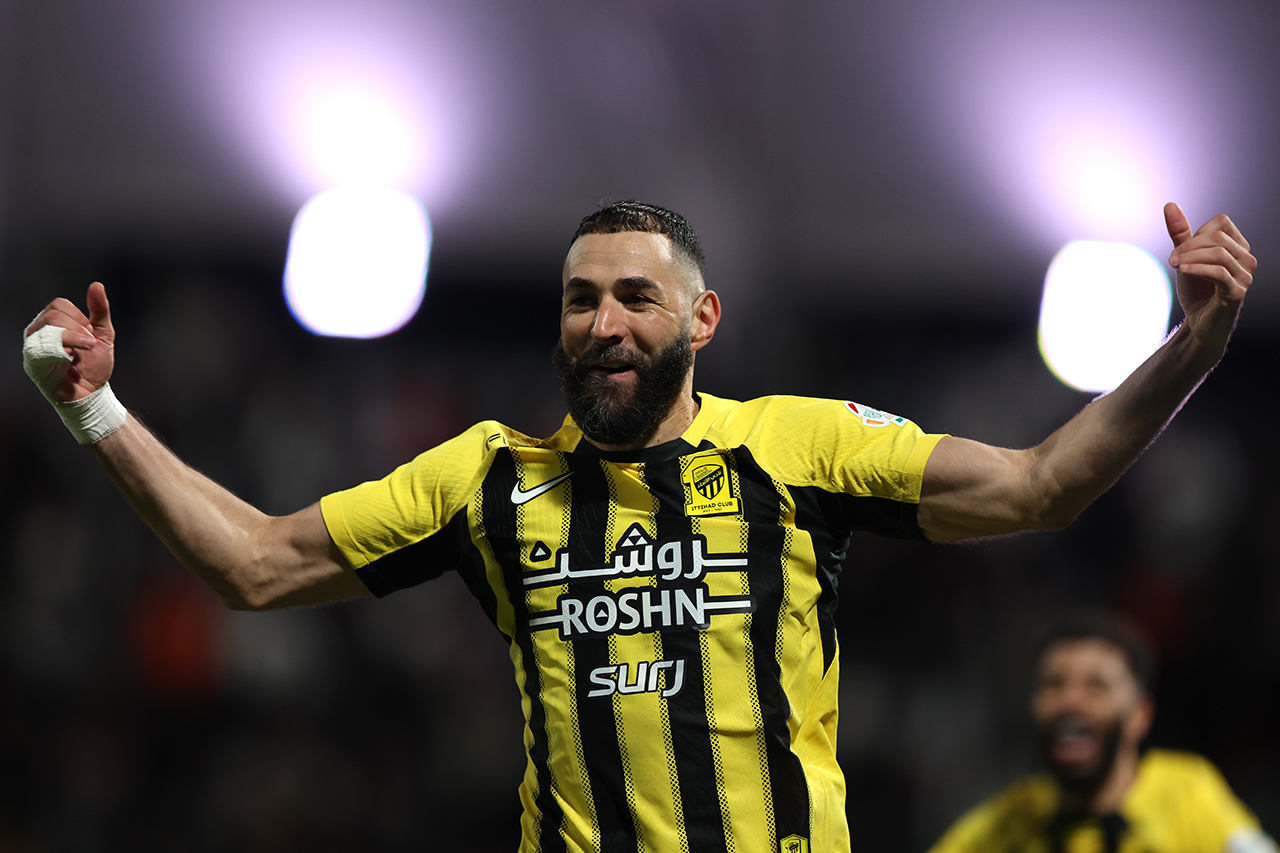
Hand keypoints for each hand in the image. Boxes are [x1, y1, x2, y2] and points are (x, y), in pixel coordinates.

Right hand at [24, 282, 115, 401]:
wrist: (92, 394)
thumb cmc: (93, 366)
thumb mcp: (103, 334)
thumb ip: (99, 310)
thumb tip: (96, 285)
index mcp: (52, 324)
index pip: (59, 304)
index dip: (79, 317)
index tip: (89, 335)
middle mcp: (38, 332)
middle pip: (54, 313)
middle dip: (78, 328)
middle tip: (87, 345)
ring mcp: (34, 347)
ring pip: (49, 326)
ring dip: (74, 337)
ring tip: (83, 351)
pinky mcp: (33, 363)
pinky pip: (42, 346)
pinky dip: (64, 347)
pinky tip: (73, 356)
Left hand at [1164, 202, 1256, 354]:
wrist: (1199, 322)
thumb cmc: (1197, 289)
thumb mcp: (1185, 257)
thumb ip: (1180, 233)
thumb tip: (1169, 205)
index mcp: (1238, 246)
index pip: (1221, 223)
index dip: (1195, 233)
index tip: (1178, 250)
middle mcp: (1246, 258)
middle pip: (1217, 237)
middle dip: (1188, 246)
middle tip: (1172, 260)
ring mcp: (1245, 275)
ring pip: (1218, 253)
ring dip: (1190, 258)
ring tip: (1174, 266)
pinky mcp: (1237, 292)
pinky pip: (1219, 273)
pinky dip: (1198, 269)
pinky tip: (1182, 271)